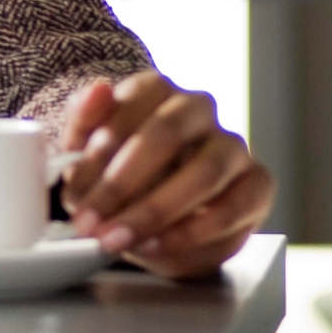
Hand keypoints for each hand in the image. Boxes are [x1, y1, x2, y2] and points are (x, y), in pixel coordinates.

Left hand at [58, 71, 274, 278]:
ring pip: (204, 172)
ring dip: (156, 211)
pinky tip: (157, 244)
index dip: (98, 151)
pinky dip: (191, 231)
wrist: (154, 204)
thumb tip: (99, 88)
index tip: (74, 192)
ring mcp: (232, 144)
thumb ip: (84, 118)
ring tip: (119, 238)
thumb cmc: (116, 167)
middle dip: (122, 184)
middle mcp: (198, 109)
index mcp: (155, 89)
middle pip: (166, 134)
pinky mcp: (257, 183)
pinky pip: (233, 207)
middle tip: (91, 221)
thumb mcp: (85, 145)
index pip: (130, 104)